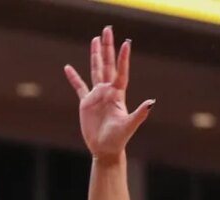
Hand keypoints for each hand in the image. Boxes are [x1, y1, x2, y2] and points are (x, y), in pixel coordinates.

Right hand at [64, 26, 154, 159]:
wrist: (106, 149)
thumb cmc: (119, 139)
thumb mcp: (129, 126)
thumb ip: (140, 114)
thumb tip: (151, 103)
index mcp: (117, 94)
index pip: (121, 72)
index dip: (123, 58)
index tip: (126, 43)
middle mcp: (108, 91)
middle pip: (106, 65)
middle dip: (107, 48)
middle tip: (107, 30)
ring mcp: (97, 96)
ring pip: (95, 70)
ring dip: (95, 55)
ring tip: (95, 39)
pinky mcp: (86, 103)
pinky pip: (79, 87)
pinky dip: (73, 78)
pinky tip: (67, 68)